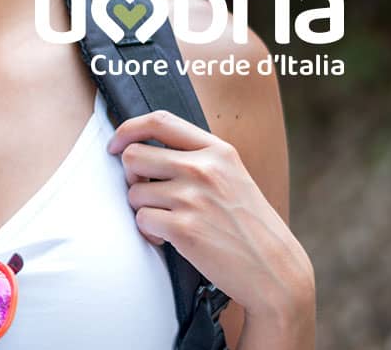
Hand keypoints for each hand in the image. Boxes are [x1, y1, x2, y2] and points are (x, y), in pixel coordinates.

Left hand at [110, 110, 313, 319]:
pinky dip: (149, 232)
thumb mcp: (230, 177)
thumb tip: (138, 147)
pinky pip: (141, 219)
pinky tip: (170, 238)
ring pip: (134, 192)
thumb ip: (194, 158)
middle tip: (148, 195)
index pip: (159, 121)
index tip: (116, 145)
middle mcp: (204, 169)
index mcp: (218, 151)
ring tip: (171, 222)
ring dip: (144, 209)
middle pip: (134, 156)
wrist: (274, 269)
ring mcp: (193, 198)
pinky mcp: (183, 228)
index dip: (128, 130)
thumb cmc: (246, 225)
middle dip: (131, 178)